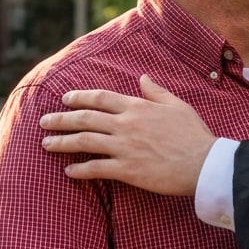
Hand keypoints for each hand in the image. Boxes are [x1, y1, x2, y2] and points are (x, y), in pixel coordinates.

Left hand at [39, 75, 215, 193]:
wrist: (204, 164)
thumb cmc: (194, 135)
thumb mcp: (178, 106)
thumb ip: (157, 91)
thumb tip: (143, 77)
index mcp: (138, 107)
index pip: (101, 98)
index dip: (80, 97)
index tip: (65, 99)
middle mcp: (127, 125)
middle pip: (85, 118)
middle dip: (60, 119)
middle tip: (44, 122)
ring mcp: (125, 147)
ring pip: (84, 141)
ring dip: (62, 142)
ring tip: (46, 145)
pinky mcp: (127, 170)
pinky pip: (96, 168)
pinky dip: (79, 169)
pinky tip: (68, 170)